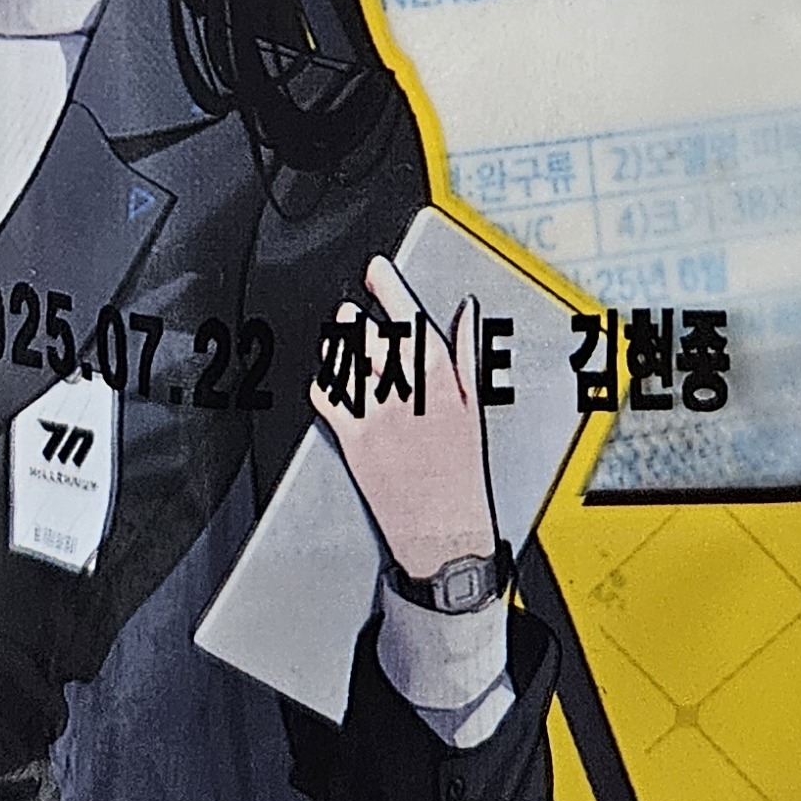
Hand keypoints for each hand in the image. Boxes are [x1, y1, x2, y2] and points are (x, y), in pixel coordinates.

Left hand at [310, 256, 496, 581]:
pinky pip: (326, 395)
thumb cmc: (462, 472)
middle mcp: (406, 391)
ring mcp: (376, 413)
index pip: (409, 317)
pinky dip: (325, 385)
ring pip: (343, 360)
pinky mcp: (352, 437)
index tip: (376, 271)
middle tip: (352, 315)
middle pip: (369, 334)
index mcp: (440, 377)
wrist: (444, 530)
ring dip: (339, 348)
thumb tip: (466, 313)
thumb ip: (466, 353)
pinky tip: (336, 387)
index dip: (388, 286)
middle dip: (356, 320)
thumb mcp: (474, 405)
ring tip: (343, 347)